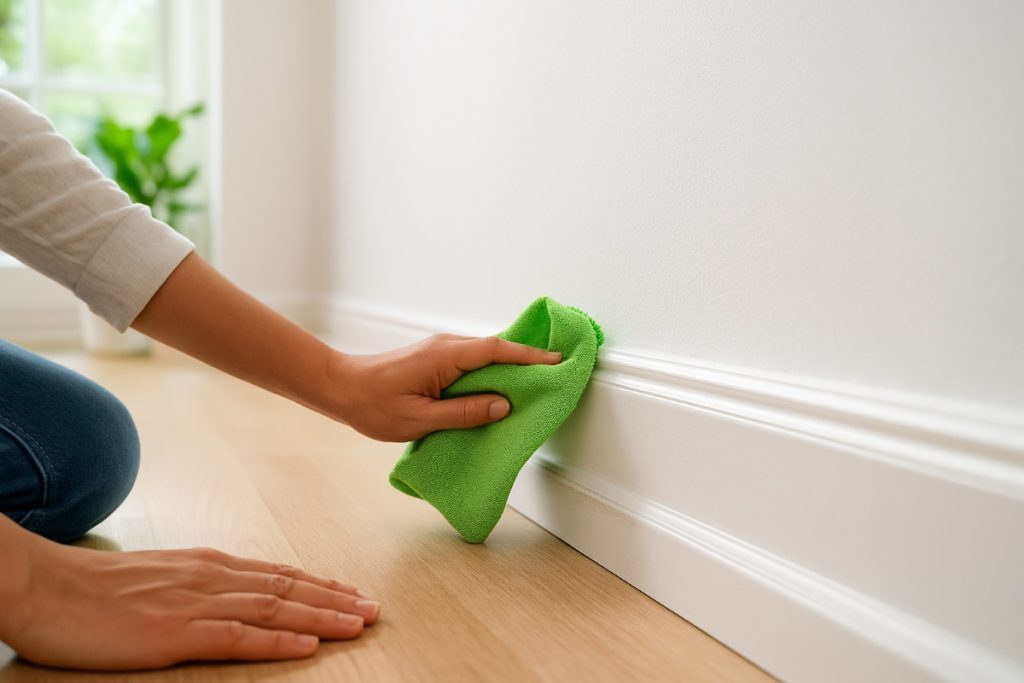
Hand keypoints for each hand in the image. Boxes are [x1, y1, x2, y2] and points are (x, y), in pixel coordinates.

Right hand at [1, 530, 378, 669]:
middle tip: (373, 608)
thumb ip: (198, 584)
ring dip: (321, 618)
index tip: (351, 592)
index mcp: (208, 565)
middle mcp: (212, 578)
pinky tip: (306, 646)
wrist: (47, 586)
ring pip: (275, 609)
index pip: (277, 574)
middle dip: (335, 599)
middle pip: (287, 588)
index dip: (319, 585)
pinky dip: (277, 642)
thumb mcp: (159, 577)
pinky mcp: (175, 633)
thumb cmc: (96, 588)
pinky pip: (237, 638)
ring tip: (358, 624)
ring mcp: (196, 604)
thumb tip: (229, 593)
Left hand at [331, 334, 561, 441]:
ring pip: (484, 356)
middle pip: (496, 350)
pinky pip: (472, 362)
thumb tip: (503, 406)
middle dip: (527, 361)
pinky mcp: (436, 359)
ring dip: (509, 368)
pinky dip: (491, 373)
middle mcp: (445, 346)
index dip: (529, 356)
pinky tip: (499, 391)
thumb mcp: (421, 418)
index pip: (496, 350)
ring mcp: (440, 350)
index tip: (556, 362)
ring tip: (534, 386)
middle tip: (555, 375)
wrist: (341, 388)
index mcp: (444, 356)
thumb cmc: (374, 405)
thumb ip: (464, 413)